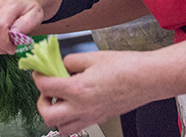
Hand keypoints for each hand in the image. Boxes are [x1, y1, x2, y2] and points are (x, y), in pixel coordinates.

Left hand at [33, 51, 154, 134]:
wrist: (148, 79)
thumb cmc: (126, 66)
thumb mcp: (94, 57)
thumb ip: (72, 61)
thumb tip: (61, 66)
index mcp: (78, 89)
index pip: (46, 87)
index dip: (38, 77)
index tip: (39, 71)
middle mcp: (82, 108)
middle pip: (48, 115)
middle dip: (42, 102)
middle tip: (46, 90)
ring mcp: (91, 116)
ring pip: (61, 128)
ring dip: (55, 115)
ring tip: (60, 101)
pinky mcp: (100, 119)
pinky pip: (77, 126)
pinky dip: (70, 119)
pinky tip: (75, 104)